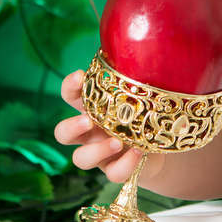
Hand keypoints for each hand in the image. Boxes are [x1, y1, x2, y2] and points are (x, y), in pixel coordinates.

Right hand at [54, 69, 161, 183]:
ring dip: (96, 151)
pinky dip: (125, 164)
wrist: (158, 146)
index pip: (71, 95)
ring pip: (80, 159)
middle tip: (89, 120)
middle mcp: (90, 132)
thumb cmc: (145, 110)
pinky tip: (138, 153)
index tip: (80, 76)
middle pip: (62, 134)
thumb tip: (146, 47)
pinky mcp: (115, 170)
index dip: (70, 87)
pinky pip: (112, 173)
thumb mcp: (141, 92)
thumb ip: (137, 75)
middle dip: (71, 126)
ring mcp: (100, 154)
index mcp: (92, 107)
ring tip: (118, 141)